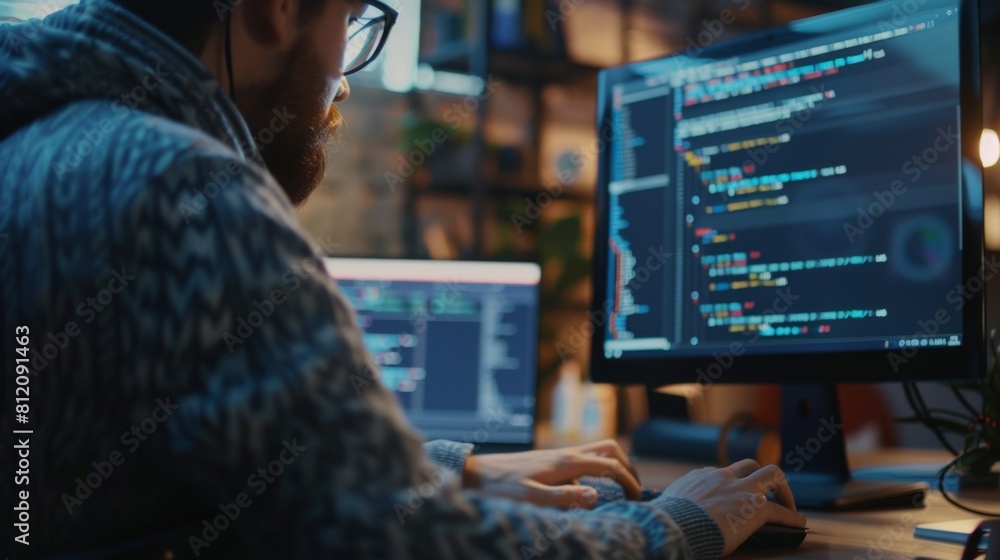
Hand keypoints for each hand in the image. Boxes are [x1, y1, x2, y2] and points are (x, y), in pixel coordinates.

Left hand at [463, 439, 641, 508]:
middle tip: (635, 488)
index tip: (637, 499)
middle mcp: (565, 454)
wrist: (476, 473)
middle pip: (609, 448)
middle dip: (627, 466)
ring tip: (620, 488)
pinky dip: (594, 472)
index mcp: (566, 462)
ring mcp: (558, 456)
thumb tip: (596, 496)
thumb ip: (564, 498)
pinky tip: (588, 493)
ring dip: (613, 465)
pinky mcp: (550, 461)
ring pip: (596, 451)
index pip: (609, 465)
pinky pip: (582, 462)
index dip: (628, 481)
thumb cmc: (500, 488)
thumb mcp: (531, 497)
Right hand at [661, 459, 806, 555]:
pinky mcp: (755, 508)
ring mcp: (741, 489)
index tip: (734, 494)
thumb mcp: (671, 501)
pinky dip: (792, 516)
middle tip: (767, 493)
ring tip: (788, 505)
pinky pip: (781, 510)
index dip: (731, 484)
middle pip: (750, 464)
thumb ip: (680, 499)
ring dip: (783, 489)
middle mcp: (723, 477)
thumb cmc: (668, 519)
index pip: (721, 473)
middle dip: (761, 477)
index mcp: (702, 477)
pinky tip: (799, 523)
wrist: (674, 525)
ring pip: (772, 474)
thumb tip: (674, 508)